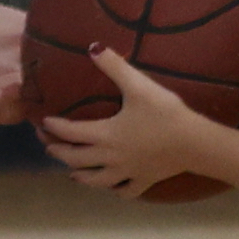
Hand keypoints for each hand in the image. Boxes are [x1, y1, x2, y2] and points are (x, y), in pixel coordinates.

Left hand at [38, 49, 217, 197]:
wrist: (195, 143)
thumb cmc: (166, 114)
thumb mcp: (140, 86)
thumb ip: (115, 67)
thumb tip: (92, 47)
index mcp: (105, 134)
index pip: (70, 132)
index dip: (54, 127)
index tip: (43, 122)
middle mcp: (110, 157)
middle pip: (76, 159)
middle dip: (59, 152)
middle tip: (49, 147)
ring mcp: (126, 172)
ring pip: (95, 180)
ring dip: (80, 175)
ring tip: (73, 172)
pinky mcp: (144, 180)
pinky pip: (125, 191)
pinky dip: (116, 190)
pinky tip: (114, 187)